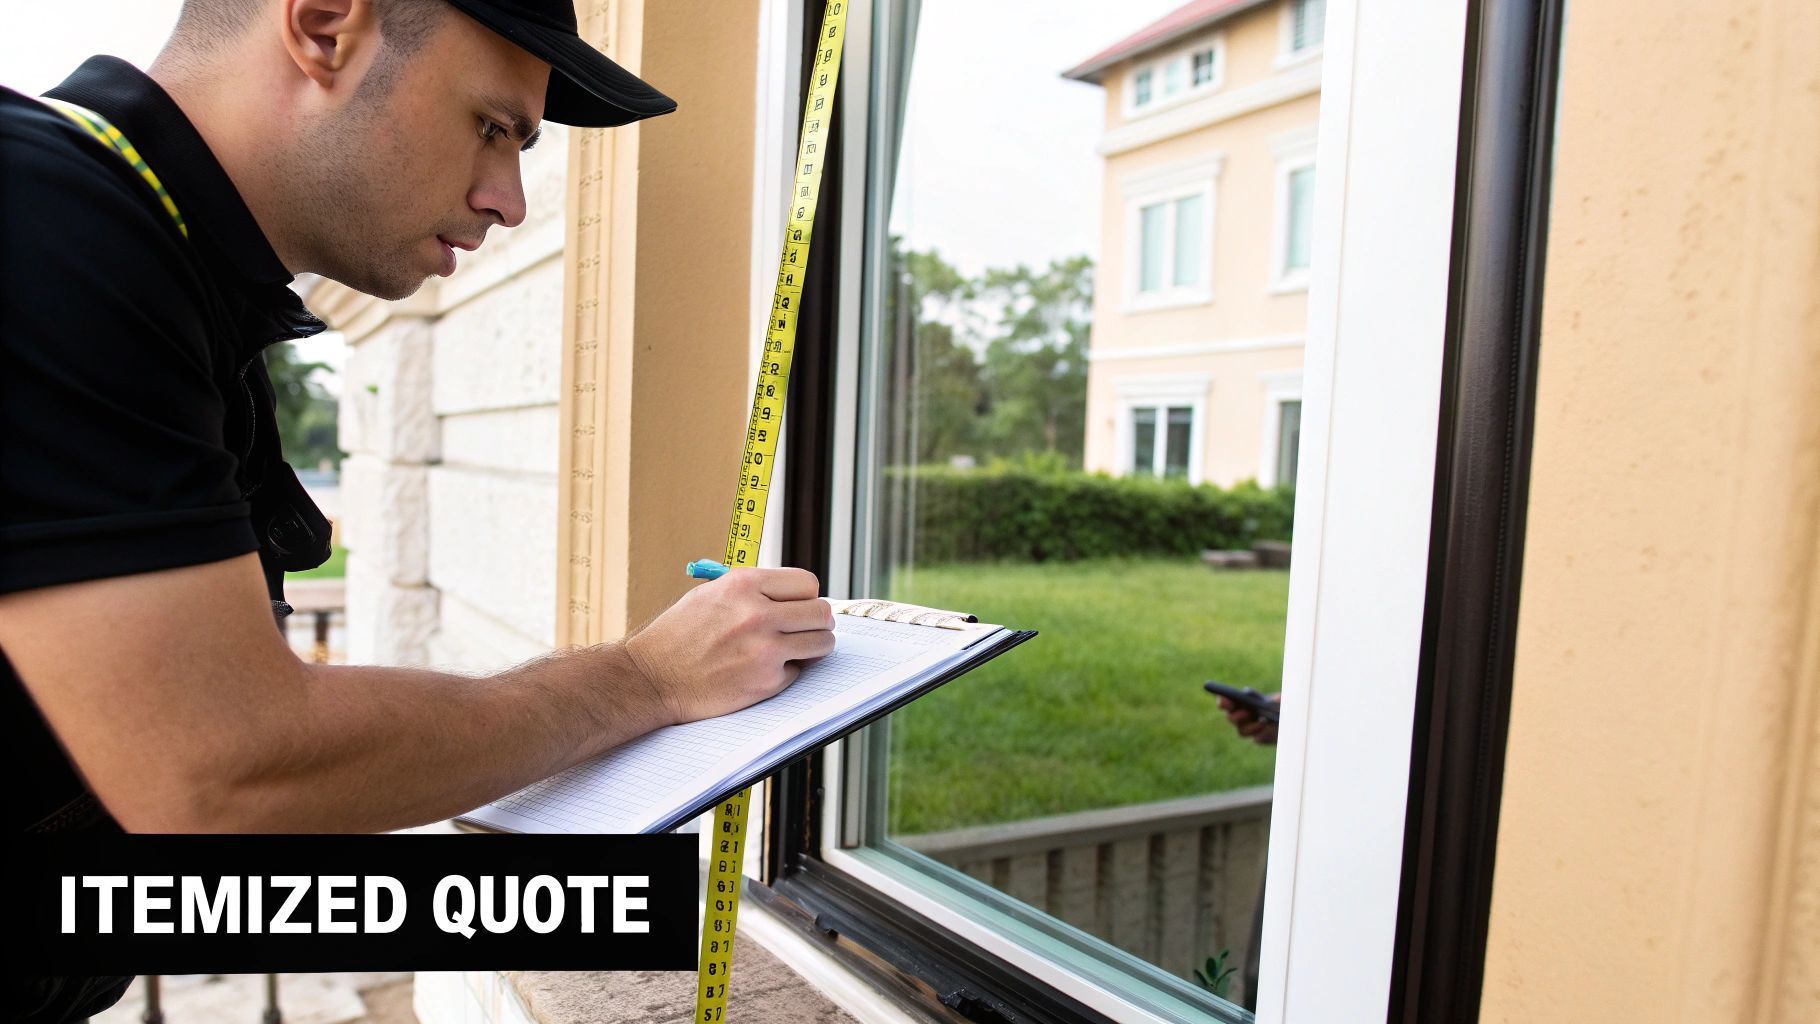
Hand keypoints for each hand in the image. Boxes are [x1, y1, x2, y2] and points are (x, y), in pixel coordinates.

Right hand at [625, 567, 835, 724]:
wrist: (651, 678)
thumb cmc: (677, 636)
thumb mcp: (710, 595)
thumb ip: (752, 591)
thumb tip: (793, 596)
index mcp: (743, 585)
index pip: (807, 583)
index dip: (806, 596)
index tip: (801, 606)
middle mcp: (758, 614)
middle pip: (821, 612)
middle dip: (817, 622)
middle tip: (805, 629)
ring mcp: (765, 650)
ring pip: (822, 643)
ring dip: (813, 647)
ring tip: (795, 650)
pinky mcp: (766, 682)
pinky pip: (798, 672)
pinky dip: (786, 673)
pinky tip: (761, 671)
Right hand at [1220, 693, 1280, 745]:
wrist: (1287, 720)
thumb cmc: (1278, 704)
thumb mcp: (1279, 698)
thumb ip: (1276, 697)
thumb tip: (1274, 700)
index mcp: (1238, 703)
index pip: (1225, 703)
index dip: (1222, 701)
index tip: (1224, 699)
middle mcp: (1239, 717)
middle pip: (1231, 718)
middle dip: (1236, 715)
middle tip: (1246, 712)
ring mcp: (1248, 729)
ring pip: (1242, 731)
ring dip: (1251, 726)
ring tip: (1263, 721)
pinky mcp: (1258, 738)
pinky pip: (1257, 738)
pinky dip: (1262, 733)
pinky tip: (1268, 727)